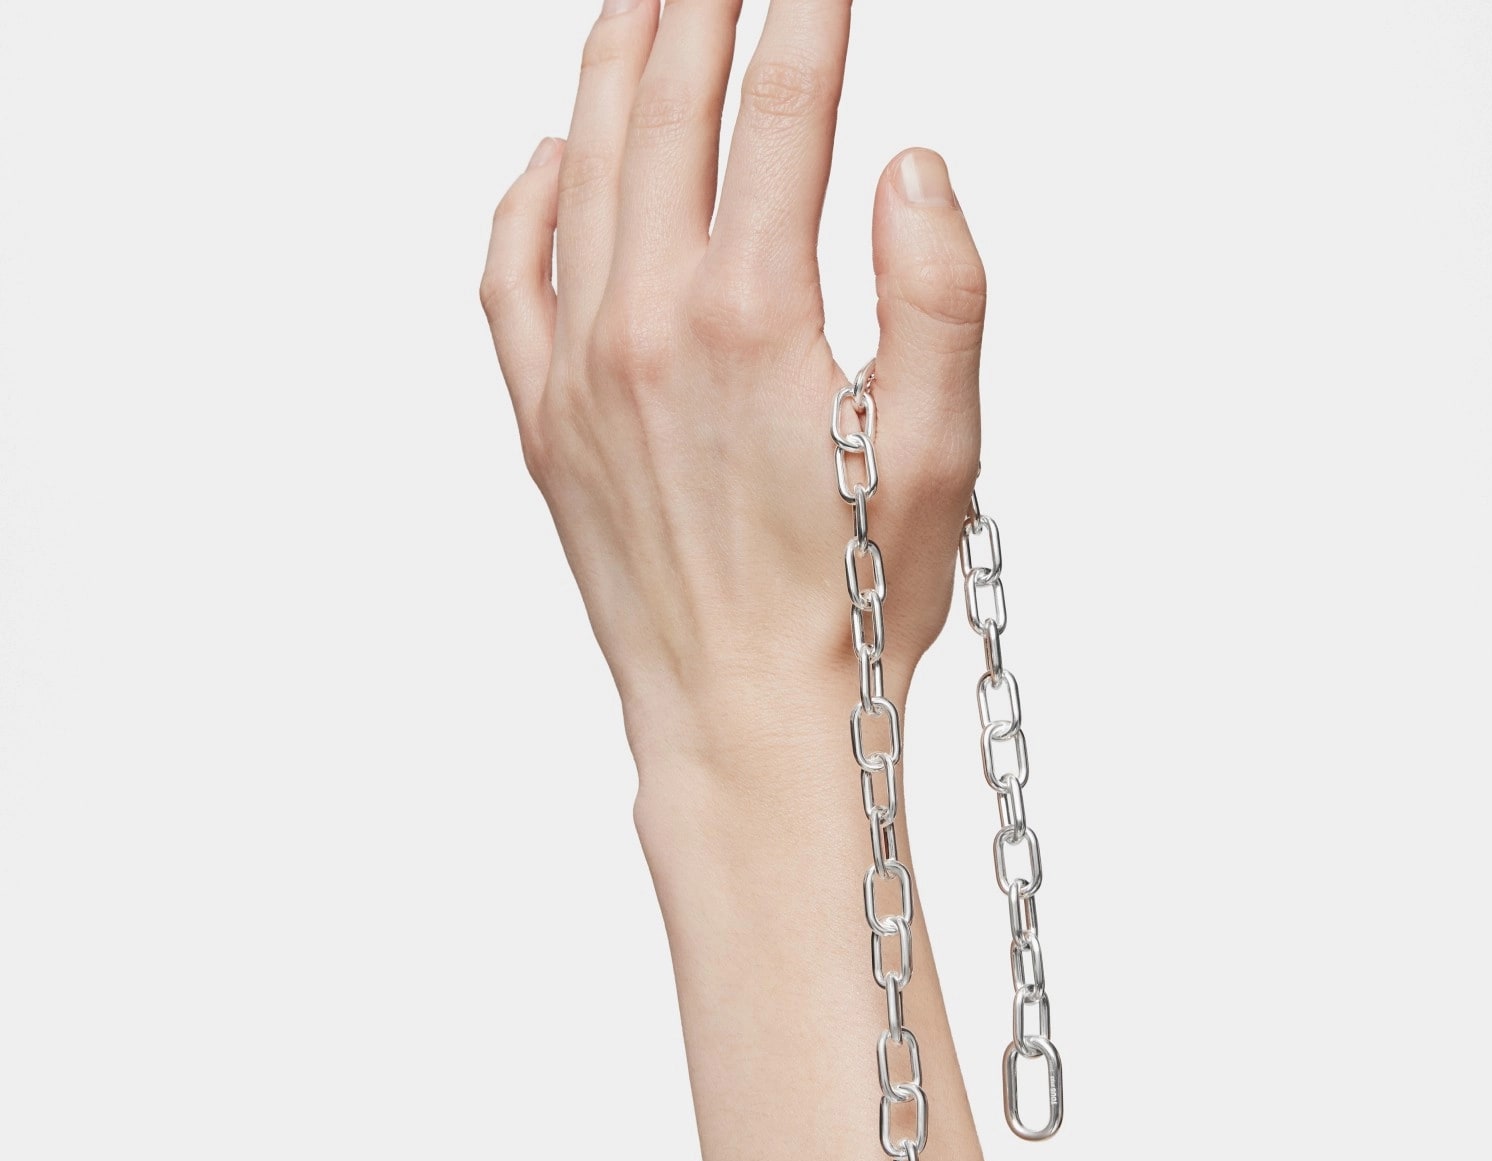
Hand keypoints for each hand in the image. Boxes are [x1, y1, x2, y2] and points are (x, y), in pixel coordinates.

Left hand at [479, 0, 987, 784]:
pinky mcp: (542, 423)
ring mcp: (578, 373)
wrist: (740, 718)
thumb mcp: (942, 455)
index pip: (778, 111)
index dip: (803, 13)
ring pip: (582, 171)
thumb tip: (907, 162)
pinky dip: (527, 198)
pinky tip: (553, 156)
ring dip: (614, 67)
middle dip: (697, 5)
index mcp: (754, 320)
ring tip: (643, 0)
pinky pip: (508, 277)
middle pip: (663, 111)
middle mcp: (647, 326)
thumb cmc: (850, 607)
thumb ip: (937, 295)